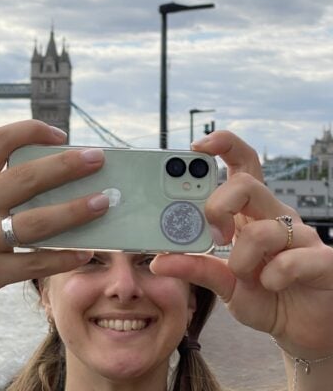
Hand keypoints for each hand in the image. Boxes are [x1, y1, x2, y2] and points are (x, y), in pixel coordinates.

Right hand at [0, 120, 109, 329]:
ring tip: (102, 204)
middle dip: (67, 166)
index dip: (33, 131)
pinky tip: (83, 253)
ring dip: (75, 211)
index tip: (60, 136)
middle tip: (98, 160)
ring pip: (37, 222)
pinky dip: (62, 258)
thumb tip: (48, 179)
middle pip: (26, 177)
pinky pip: (33, 264)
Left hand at [151, 131, 332, 358]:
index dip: (224, 146)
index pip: (242, 165)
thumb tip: (159, 261)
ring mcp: (302, 237)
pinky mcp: (324, 260)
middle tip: (214, 234)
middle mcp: (276, 217)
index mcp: (250, 214)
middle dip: (219, 205)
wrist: (303, 329)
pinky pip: (294, 259)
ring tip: (244, 275)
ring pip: (265, 228)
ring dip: (242, 258)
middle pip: (248, 184)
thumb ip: (195, 269)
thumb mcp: (223, 284)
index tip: (197, 146)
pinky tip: (271, 284)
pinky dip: (274, 275)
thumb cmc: (266, 298)